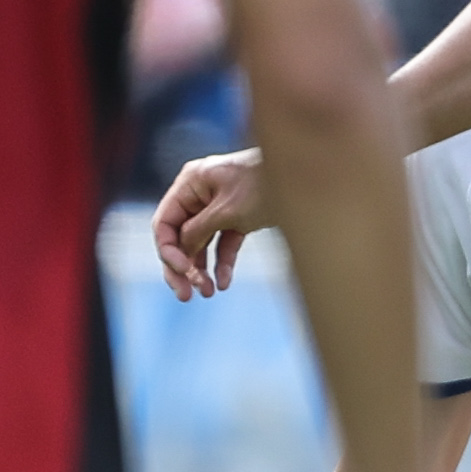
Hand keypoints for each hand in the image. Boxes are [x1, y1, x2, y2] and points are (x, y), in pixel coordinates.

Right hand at [153, 145, 263, 297]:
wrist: (305, 176)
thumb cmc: (266, 183)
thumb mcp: (228, 210)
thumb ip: (199, 230)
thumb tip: (181, 251)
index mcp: (191, 183)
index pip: (165, 222)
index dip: (168, 250)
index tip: (183, 271)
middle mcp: (200, 194)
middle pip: (180, 237)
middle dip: (182, 267)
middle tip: (186, 295)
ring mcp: (218, 207)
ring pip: (201, 244)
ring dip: (201, 270)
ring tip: (208, 293)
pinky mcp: (238, 218)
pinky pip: (223, 244)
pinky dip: (223, 262)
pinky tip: (224, 282)